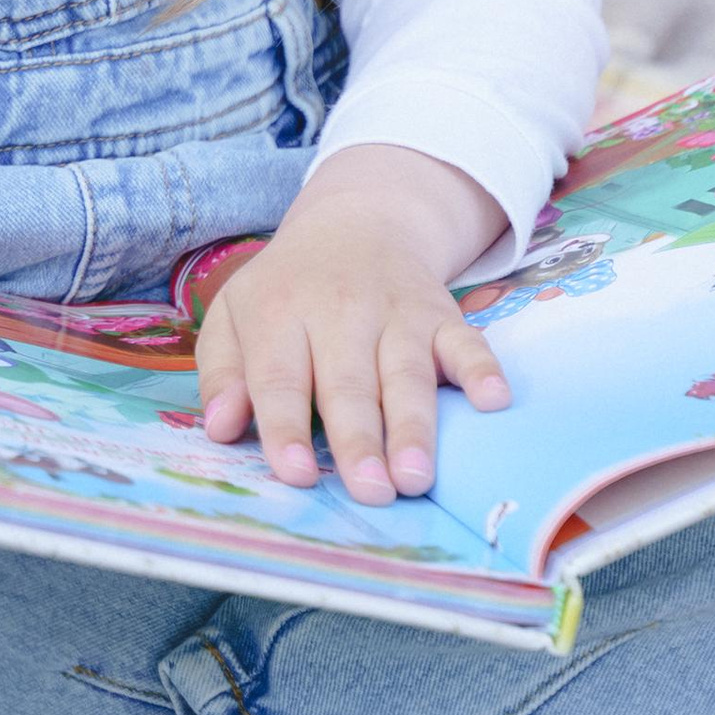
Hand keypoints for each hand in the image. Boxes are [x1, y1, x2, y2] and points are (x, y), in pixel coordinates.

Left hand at [194, 146, 511, 507]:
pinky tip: (493, 400)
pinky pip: (467, 341)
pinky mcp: (443, 313)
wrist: (357, 223)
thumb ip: (223, 372)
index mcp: (279, 312)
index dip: (286, 426)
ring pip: (407, 373)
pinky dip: (482, 369)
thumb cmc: (287, 288)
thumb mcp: (235, 315)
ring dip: (415, 425)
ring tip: (417, 476)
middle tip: (370, 491)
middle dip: (359, 438)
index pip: (280, 377)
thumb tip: (220, 427)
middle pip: (349, 382)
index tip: (297, 474)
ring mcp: (398, 312)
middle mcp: (340, 310)